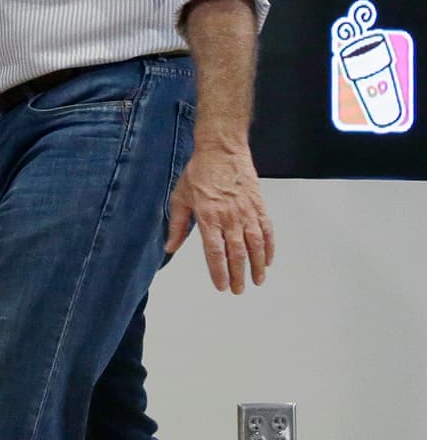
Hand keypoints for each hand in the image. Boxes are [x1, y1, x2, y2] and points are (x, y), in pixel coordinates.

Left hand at [164, 142, 273, 293]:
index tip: (221, 286)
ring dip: (257, 266)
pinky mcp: (259, 205)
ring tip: (256, 281)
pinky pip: (267, 230)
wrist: (222, 150)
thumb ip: (176, 225)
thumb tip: (170, 247)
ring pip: (255, 245)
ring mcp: (246, 212)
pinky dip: (269, 247)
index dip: (219, 272)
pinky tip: (267, 260)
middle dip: (238, 275)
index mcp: (208, 217)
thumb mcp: (180, 198)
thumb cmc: (199, 172)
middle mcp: (229, 217)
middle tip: (238, 289)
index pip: (215, 252)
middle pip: (237, 253)